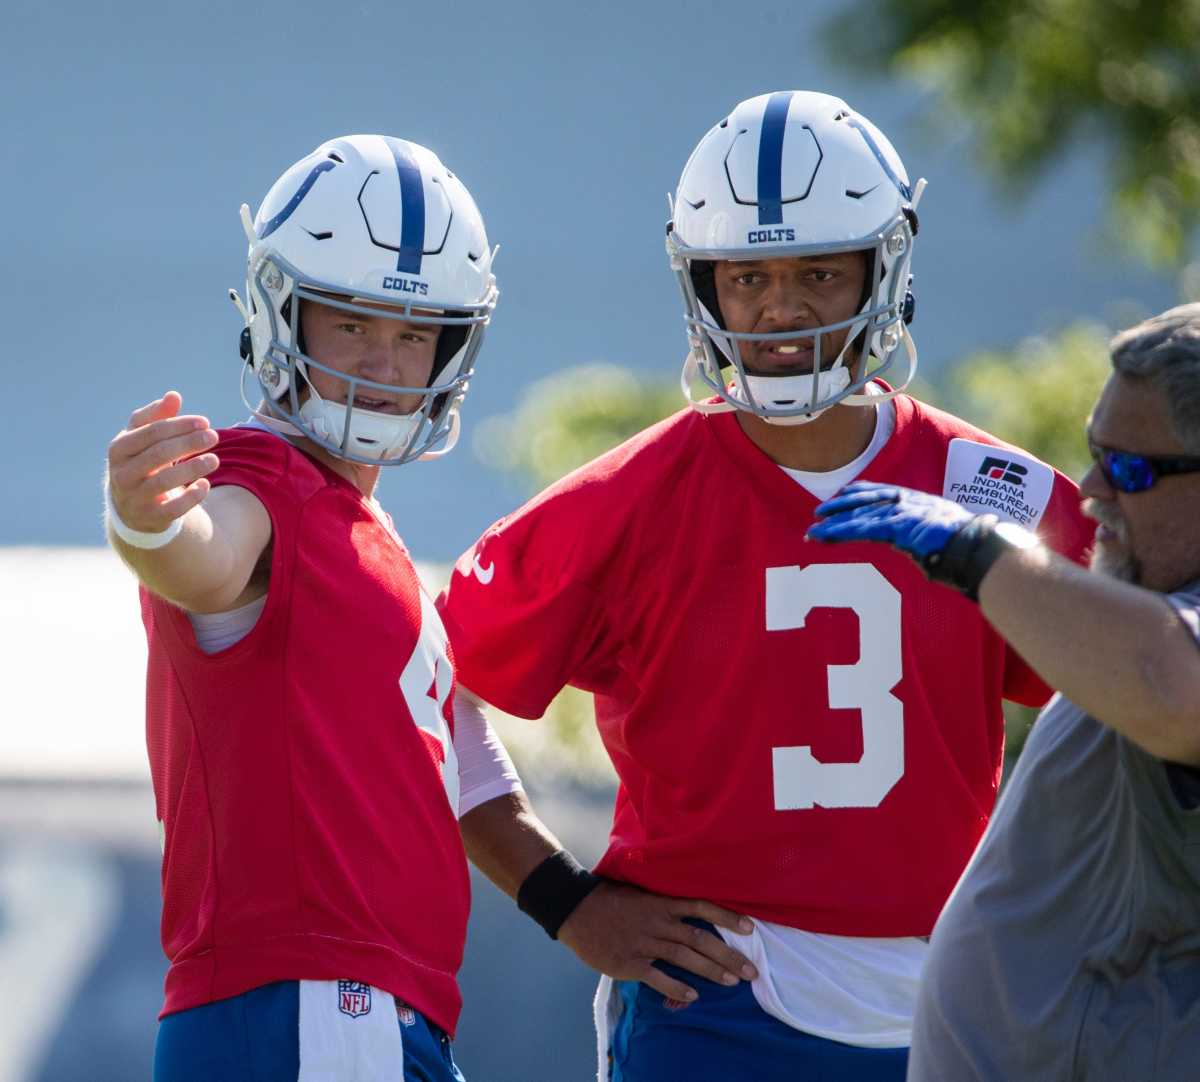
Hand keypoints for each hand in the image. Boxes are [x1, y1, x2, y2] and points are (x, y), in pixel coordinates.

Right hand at [107, 392, 219, 533]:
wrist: (132, 506)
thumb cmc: (142, 462)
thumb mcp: (143, 438)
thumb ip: (157, 417)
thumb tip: (173, 396)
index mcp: (119, 449)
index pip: (151, 432)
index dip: (180, 425)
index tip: (205, 422)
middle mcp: (122, 474)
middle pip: (158, 454)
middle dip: (189, 443)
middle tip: (214, 437)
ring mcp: (134, 497)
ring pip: (165, 481)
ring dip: (194, 468)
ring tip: (215, 459)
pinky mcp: (150, 517)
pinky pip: (173, 509)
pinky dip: (192, 496)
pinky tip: (205, 484)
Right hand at [556, 880, 757, 1002]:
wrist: (576, 910)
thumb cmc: (609, 898)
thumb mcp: (639, 891)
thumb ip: (663, 901)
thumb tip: (689, 906)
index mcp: (661, 902)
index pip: (701, 907)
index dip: (726, 917)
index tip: (750, 927)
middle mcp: (657, 922)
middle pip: (700, 938)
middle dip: (728, 955)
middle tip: (751, 970)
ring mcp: (644, 943)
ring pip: (685, 958)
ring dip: (711, 971)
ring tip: (732, 982)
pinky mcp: (630, 963)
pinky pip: (658, 978)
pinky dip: (677, 988)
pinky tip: (693, 996)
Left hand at [807, 481, 973, 569]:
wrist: (979, 547)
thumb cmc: (966, 546)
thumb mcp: (943, 533)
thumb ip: (926, 536)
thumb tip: (921, 548)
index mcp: (918, 501)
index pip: (883, 492)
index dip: (860, 493)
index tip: (842, 495)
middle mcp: (908, 502)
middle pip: (866, 501)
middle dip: (840, 507)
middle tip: (818, 513)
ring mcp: (904, 513)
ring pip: (860, 516)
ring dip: (833, 525)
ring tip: (812, 533)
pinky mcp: (899, 526)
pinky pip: (863, 528)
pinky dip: (841, 532)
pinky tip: (824, 536)